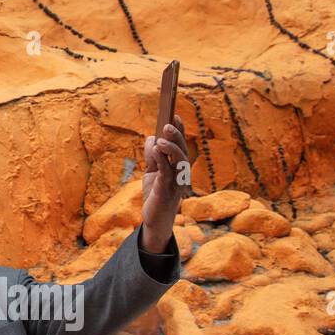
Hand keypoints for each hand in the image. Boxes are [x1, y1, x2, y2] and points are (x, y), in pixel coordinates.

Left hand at [140, 114, 189, 253]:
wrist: (154, 218)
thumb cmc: (155, 194)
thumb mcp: (152, 171)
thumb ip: (153, 155)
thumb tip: (152, 138)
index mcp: (179, 167)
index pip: (181, 146)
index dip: (180, 131)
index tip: (175, 115)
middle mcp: (182, 173)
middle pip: (183, 151)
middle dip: (177, 136)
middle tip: (168, 124)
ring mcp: (177, 183)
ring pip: (180, 161)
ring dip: (171, 148)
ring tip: (161, 138)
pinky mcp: (168, 191)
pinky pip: (167, 173)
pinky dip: (162, 160)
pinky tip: (156, 151)